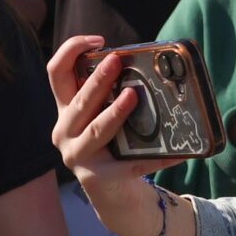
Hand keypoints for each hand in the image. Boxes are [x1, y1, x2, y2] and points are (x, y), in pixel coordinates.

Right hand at [47, 37, 180, 235]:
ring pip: (98, 130)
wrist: (111, 195)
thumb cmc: (112, 145)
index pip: (56, 73)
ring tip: (132, 96)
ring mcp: (78, 157)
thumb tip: (146, 64)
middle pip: (79, 102)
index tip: (97, 40)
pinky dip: (158, 157)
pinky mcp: (99, 178)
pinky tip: (179, 152)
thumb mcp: (103, 116)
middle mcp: (65, 132)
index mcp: (66, 110)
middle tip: (116, 60)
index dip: (70, 51)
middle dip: (97, 80)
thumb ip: (110, 94)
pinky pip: (134, 164)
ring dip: (115, 112)